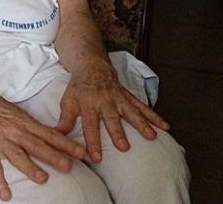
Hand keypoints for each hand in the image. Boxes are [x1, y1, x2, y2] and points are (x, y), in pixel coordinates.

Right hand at [0, 88, 85, 200]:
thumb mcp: (16, 112)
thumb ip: (31, 125)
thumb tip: (50, 134)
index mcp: (24, 122)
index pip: (49, 134)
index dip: (65, 143)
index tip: (81, 152)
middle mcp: (14, 131)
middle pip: (37, 145)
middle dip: (53, 156)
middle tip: (68, 166)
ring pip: (17, 155)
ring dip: (30, 167)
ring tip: (42, 179)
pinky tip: (6, 195)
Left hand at [55, 56, 169, 163]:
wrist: (92, 66)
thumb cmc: (79, 88)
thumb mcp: (68, 101)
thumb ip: (64, 119)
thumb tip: (57, 136)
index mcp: (88, 104)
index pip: (89, 125)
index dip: (92, 141)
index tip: (96, 157)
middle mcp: (104, 101)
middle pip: (112, 119)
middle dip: (118, 133)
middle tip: (124, 147)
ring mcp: (119, 98)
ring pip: (131, 112)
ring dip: (142, 124)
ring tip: (151, 137)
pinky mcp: (128, 96)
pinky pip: (142, 106)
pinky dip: (154, 116)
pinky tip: (165, 126)